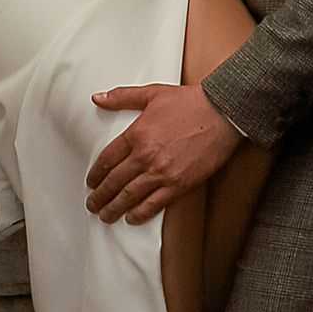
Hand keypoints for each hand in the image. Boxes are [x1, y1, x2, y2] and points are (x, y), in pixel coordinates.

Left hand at [86, 79, 241, 223]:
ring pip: (129, 196)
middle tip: (92, 204)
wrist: (221, 113)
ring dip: (114, 208)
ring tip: (105, 215)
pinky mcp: (179, 184)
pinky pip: (154, 204)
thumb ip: (122, 97)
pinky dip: (139, 213)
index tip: (91, 182)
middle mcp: (145, 156)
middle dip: (100, 196)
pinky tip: (131, 218)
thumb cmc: (189, 102)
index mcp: (136, 134)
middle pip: (114, 181)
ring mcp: (161, 172)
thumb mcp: (152, 94)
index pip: (107, 159)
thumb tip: (98, 98)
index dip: (96, 173)